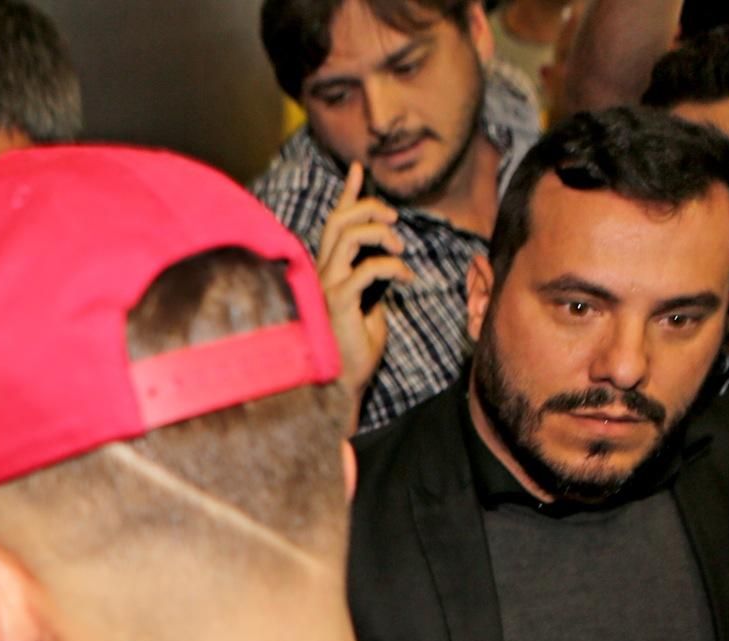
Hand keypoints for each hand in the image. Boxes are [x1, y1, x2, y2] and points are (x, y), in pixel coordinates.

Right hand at [316, 163, 413, 426]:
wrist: (343, 384)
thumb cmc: (354, 349)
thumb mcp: (367, 304)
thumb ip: (369, 279)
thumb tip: (384, 259)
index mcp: (326, 271)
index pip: (334, 223)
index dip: (348, 194)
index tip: (360, 169)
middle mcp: (320, 273)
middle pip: (339, 220)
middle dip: (370, 207)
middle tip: (396, 218)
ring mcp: (326, 286)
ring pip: (350, 235)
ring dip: (382, 233)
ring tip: (401, 248)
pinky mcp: (339, 301)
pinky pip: (368, 268)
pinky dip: (394, 266)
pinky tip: (408, 277)